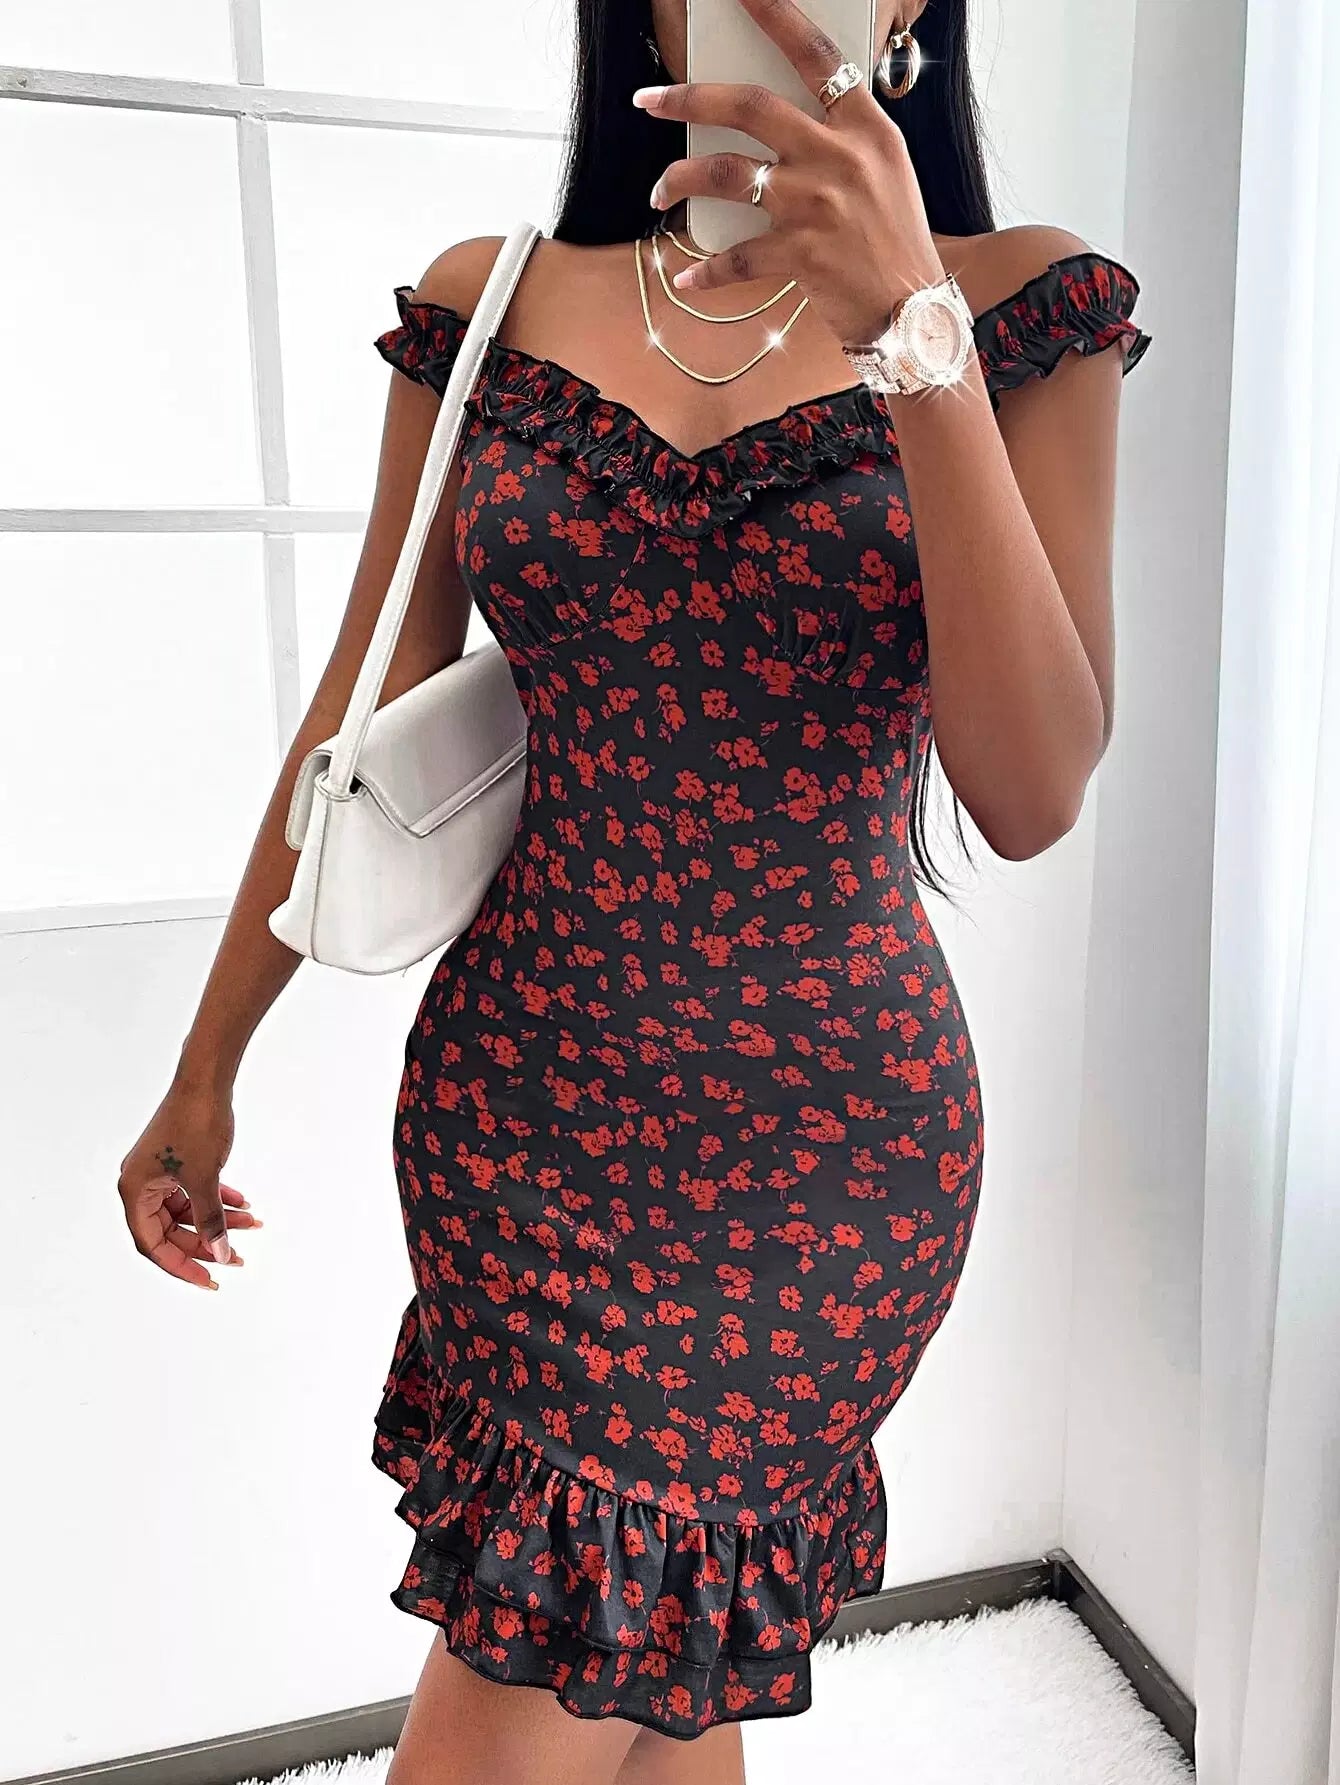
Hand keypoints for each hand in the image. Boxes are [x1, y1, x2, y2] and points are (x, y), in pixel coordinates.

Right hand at [118, 1084, 261, 1289]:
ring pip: (187, 1209)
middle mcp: (141, 1183)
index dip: (181, 1265)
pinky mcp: (176, 1160)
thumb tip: (221, 1254)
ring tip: (251, 1224)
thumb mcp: (204, 1180)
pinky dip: (217, 1198)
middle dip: (205, 1242)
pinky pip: (194, 1190)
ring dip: (217, 1218)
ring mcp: (159, 1171)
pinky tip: (243, 1204)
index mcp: (134, 1191)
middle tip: (237, 1257)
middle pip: (170, 1230)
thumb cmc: (195, 1124)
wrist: (206, 1079)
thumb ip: (211, 1221)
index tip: (210, 1279)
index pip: (152, 1244)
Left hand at [634, 0, 944, 347]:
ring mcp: (818, 206)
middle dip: (688, 97)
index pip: (814, 55)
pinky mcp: (802, 256)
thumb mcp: (884, 170)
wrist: (913, 312)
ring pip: (726, 174)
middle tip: (649, 99)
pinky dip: (705, 270)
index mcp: (866, 128)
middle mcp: (839, 158)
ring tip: (659, 190)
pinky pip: (735, 257)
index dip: (774, 14)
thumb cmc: (894, 240)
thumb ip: (839, 136)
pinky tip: (685, 277)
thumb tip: (779, 117)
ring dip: (680, 179)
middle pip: (749, 105)